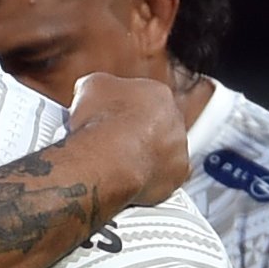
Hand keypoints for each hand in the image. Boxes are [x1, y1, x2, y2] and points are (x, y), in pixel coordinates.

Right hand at [62, 71, 194, 209]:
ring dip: (145, 157)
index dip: (124, 112)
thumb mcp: (89, 87)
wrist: (107, 159)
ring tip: (119, 165)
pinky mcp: (177, 176)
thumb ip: (98, 87)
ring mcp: (179, 148)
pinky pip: (164, 178)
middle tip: (114, 145)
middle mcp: (175, 118)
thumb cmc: (98, 122)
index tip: (109, 121)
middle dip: (138, 135)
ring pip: (162, 153)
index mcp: (157, 93)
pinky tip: (129, 180)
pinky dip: (149, 180)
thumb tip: (92, 91)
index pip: (144, 101)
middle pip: (156, 126)